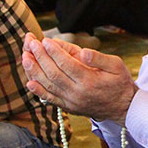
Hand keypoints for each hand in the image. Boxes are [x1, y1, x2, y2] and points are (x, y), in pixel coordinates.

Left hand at [21, 33, 136, 122]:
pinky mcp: (68, 107)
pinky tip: (29, 82)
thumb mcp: (116, 65)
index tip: (45, 40)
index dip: (54, 52)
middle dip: (40, 57)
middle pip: (54, 74)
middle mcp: (78, 93)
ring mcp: (72, 102)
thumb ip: (99, 58)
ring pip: (48, 86)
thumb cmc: (119, 82)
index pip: (67, 64)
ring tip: (25, 57)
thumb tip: (82, 52)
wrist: (122, 107)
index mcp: (90, 80)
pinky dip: (39, 91)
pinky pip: (50, 99)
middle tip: (31, 43)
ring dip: (35, 71)